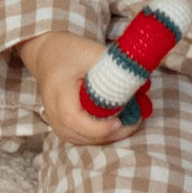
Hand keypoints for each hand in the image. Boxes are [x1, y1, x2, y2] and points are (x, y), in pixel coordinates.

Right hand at [22, 30, 129, 145]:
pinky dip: (101, 135)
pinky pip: (83, 138)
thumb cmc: (70, 51)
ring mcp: (56, 122)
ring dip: (109, 136)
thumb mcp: (93, 52)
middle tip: (136, 120)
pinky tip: (117, 123)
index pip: (73, 119)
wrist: (48, 55)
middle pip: (81, 135)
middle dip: (111, 133)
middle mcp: (53, 111)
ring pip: (84, 140)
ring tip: (130, 121)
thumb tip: (143, 86)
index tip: (119, 121)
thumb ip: (114, 69)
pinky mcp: (62, 127)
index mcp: (58, 90)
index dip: (97, 127)